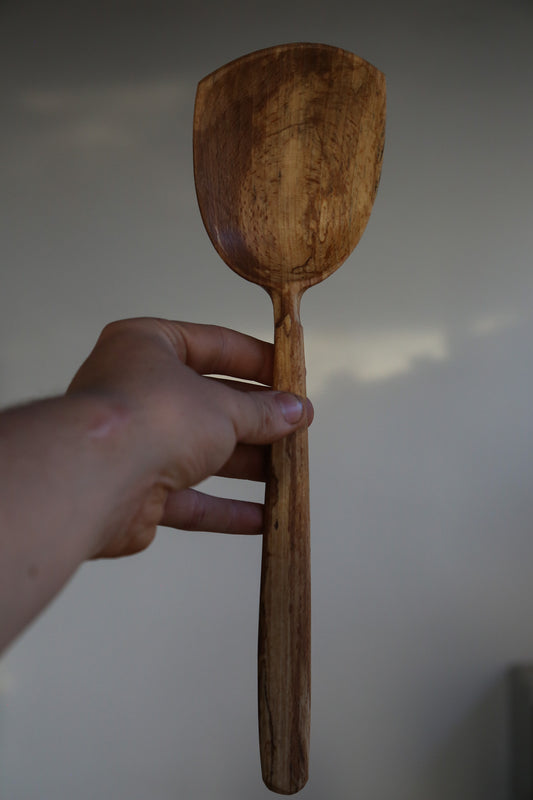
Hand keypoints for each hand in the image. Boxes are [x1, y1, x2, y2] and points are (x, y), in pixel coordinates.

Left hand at [68, 318, 312, 557]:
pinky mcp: (134, 491)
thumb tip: (295, 412)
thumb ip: (261, 412)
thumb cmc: (151, 417)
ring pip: (199, 453)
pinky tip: (261, 517)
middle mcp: (135, 390)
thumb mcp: (223, 406)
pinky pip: (186, 498)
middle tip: (296, 427)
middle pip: (208, 403)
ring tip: (288, 471)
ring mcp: (133, 442)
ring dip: (245, 464)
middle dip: (255, 419)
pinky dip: (222, 507)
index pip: (211, 344)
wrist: (98, 479)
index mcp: (147, 346)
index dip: (255, 359)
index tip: (290, 375)